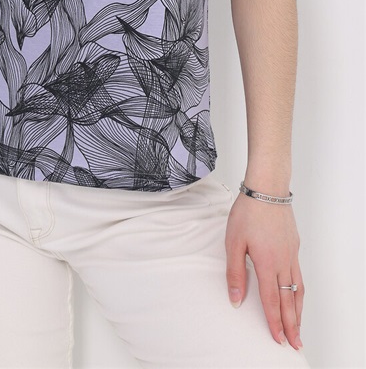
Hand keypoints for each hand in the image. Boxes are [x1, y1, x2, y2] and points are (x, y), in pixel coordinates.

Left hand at [225, 192, 304, 350]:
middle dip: (292, 324)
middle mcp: (283, 262)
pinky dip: (300, 291)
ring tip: (298, 326)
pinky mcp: (294, 246)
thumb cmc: (247, 212)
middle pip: (289, 300)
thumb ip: (235, 273)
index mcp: (267, 263)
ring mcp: (291, 254)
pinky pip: (299, 275)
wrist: (267, 189)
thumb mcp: (233, 242)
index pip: (272, 301)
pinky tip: (296, 295)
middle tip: (295, 343)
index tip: (278, 339)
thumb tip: (236, 299)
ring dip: (298, 311)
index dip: (274, 322)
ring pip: (298, 289)